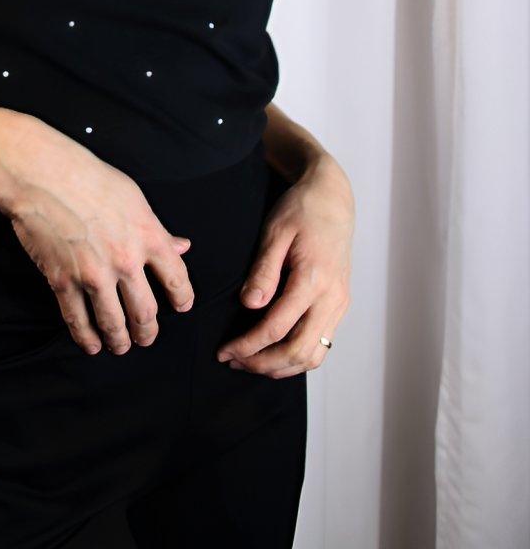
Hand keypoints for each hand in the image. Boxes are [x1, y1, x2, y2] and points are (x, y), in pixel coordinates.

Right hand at [0, 118, 193, 356]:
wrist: (42, 175)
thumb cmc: (88, 176)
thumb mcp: (133, 196)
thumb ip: (157, 228)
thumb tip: (181, 246)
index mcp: (148, 236)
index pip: (177, 280)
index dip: (183, 299)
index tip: (182, 306)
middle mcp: (126, 260)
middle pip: (146, 312)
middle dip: (148, 331)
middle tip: (146, 336)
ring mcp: (94, 274)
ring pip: (114, 324)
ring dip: (120, 341)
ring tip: (121, 346)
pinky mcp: (63, 281)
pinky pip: (78, 320)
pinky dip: (86, 338)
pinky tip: (92, 344)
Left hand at [216, 151, 353, 377]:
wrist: (333, 198)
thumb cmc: (302, 209)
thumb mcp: (276, 232)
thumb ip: (264, 271)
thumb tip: (249, 305)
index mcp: (314, 279)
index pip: (277, 327)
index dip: (248, 345)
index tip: (224, 351)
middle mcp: (332, 298)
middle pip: (298, 351)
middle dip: (263, 363)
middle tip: (234, 361)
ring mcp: (340, 303)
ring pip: (314, 355)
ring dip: (282, 366)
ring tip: (251, 362)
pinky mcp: (340, 304)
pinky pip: (322, 343)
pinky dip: (298, 357)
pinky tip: (276, 353)